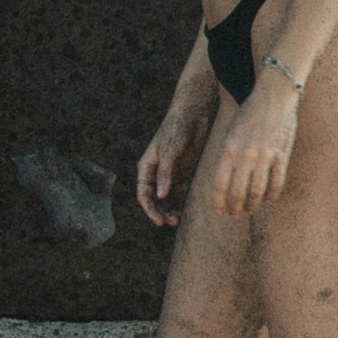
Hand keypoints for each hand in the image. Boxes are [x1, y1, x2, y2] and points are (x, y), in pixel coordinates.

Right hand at [137, 94, 211, 225]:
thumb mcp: (169, 151)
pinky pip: (182, 193)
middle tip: (171, 222)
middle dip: (160, 212)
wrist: (193, 115)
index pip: (144, 194)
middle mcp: (157, 174)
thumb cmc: (176, 129)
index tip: (159, 221)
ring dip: (171, 210)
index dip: (150, 209)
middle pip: (154, 200)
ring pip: (168, 199)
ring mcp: (171, 175)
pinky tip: (188, 210)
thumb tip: (161, 196)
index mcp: (147, 167)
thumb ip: (165, 173)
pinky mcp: (184, 174)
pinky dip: (183, 202)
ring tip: (178, 219)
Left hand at [209, 77, 299, 216]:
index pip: (219, 184)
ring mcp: (264, 157)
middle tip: (234, 214)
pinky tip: (267, 199)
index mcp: (228, 150)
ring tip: (249, 210)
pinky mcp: (281, 156)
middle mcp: (245, 155)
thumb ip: (227, 156)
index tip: (218, 211)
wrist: (273, 96)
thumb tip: (224, 181)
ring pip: (257, 193)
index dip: (218, 202)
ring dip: (252, 206)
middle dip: (234, 208)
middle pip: (238, 193)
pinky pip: (276, 184)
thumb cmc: (249, 115)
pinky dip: (270, 196)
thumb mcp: (231, 133)